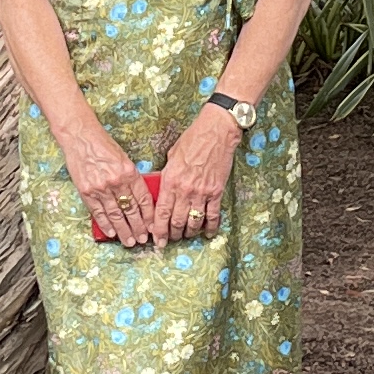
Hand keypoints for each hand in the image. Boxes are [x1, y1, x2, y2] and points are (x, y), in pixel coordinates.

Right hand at [59, 117, 152, 241]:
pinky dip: (105, 224)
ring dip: (123, 230)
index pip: (143, 200)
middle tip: (143, 239)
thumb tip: (140, 199)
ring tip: (129, 241)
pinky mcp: (86, 191)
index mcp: (130, 172)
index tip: (153, 227)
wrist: (81, 138)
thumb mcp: (124, 159)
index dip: (149, 216)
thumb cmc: (103, 146)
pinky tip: (111, 233)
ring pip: (115, 215)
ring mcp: (101, 188)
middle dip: (138, 228)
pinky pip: (98, 212)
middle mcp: (116, 182)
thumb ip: (132, 178)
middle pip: (131, 210)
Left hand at [153, 101, 244, 240]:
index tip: (156, 240)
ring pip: (193, 222)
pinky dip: (210, 227)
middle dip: (172, 235)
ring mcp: (202, 192)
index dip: (158, 229)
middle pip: (176, 221)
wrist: (217, 132)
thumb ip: (167, 176)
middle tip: (170, 241)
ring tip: (186, 236)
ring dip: (189, 232)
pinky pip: (213, 215)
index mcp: (170, 180)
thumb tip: (163, 190)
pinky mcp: (217, 192)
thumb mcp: (171, 156)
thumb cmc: (192, 139)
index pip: (161, 212)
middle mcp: (185, 190)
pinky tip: (207, 233)